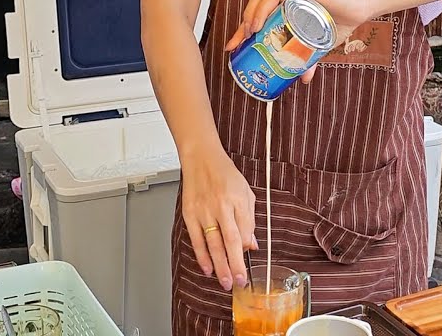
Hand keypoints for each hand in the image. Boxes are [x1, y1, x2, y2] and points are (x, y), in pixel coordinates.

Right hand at [180, 146, 257, 289]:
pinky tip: (207, 268)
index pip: (245, 232)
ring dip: (219, 266)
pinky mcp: (189, 214)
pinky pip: (196, 239)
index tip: (249, 268)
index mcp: (238, 200)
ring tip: (225, 281)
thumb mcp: (245, 192)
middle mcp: (221, 206)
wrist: (201, 158)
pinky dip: (202, 256)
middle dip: (235, 265)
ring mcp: (204, 211)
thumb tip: (252, 244)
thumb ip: (249, 219)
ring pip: (213, 244)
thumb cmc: (225, 174)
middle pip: (230, 241)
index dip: (246, 252)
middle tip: (239, 282)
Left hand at [223, 0, 376, 83]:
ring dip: (260, 6)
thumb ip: (308, 61)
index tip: (231, 46)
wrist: (357, 13)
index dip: (241, 31)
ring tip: (255, 25)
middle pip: (258, 2)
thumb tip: (304, 80)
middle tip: (244, 37)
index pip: (256, 17)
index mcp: (284, 12)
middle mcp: (288, 0)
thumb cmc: (336, 25)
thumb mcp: (318, 47)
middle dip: (246, 19)